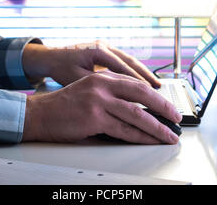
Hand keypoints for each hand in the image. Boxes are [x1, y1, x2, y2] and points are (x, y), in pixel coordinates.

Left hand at [22, 40, 160, 87]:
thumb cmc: (61, 67)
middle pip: (131, 61)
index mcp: (98, 50)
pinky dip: (134, 73)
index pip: (122, 66)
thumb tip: (114, 96)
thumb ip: (95, 85)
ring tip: (156, 86)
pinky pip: (124, 63)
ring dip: (143, 73)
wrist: (51, 57)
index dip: (136, 80)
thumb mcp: (76, 78)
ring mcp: (106, 47)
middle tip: (159, 88)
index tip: (148, 91)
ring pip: (130, 61)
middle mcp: (105, 46)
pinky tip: (142, 83)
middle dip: (146, 75)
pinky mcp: (105, 53)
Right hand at [22, 72, 181, 143]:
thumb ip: (112, 94)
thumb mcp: (90, 89)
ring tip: (168, 134)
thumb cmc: (65, 105)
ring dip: (157, 127)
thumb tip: (138, 108)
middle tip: (176, 118)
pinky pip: (124, 129)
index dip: (156, 96)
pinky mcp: (94, 117)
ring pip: (137, 114)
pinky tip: (149, 140)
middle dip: (163, 108)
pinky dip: (140, 137)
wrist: (40, 113)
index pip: (137, 84)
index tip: (167, 106)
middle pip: (142, 95)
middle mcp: (103, 85)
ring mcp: (99, 100)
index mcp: (103, 76)